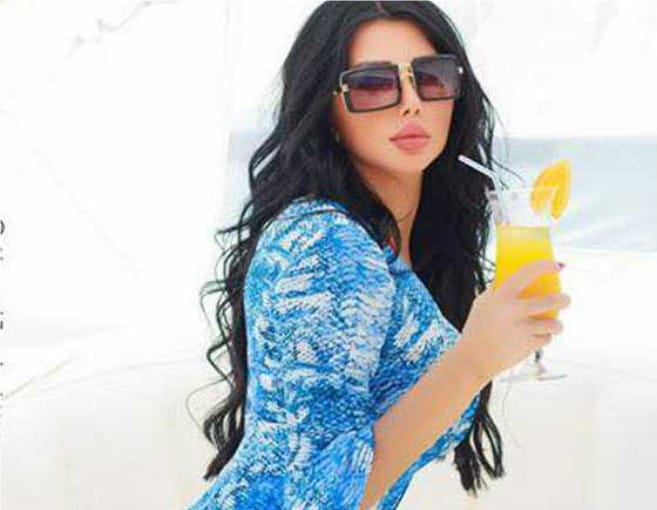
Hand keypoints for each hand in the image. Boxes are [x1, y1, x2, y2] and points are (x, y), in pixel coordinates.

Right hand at [458, 259, 571, 383]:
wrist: (473, 358)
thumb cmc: (476, 330)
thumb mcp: (482, 303)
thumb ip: (497, 291)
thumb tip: (511, 277)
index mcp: (501, 296)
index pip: (528, 272)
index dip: (546, 266)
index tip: (557, 266)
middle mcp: (514, 311)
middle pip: (552, 300)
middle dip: (563, 299)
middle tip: (564, 299)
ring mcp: (523, 329)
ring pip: (555, 323)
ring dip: (556, 323)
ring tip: (551, 324)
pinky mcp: (528, 346)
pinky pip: (547, 338)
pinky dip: (544, 337)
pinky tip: (535, 337)